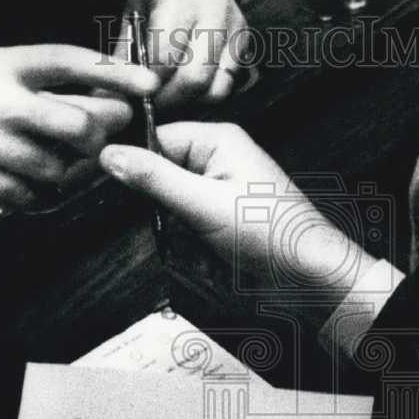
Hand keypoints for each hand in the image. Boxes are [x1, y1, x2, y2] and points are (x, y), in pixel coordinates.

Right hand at [0, 45, 156, 206]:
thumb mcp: (5, 73)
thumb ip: (57, 84)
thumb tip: (120, 101)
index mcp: (8, 67)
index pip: (69, 62)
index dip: (113, 73)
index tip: (148, 84)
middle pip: (78, 124)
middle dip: (96, 139)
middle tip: (91, 142)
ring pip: (59, 167)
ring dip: (61, 171)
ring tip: (39, 160)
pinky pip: (30, 194)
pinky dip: (33, 193)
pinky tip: (18, 179)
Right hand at [98, 123, 378, 304]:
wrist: (309, 278)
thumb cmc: (272, 234)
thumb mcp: (203, 204)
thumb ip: (153, 179)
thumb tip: (108, 155)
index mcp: (217, 140)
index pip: (154, 140)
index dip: (138, 168)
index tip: (133, 195)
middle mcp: (218, 161)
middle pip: (159, 181)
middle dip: (167, 215)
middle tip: (191, 230)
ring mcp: (221, 194)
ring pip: (171, 215)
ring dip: (184, 240)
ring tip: (212, 250)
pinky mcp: (223, 223)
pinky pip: (189, 236)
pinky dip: (198, 254)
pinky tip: (219, 262)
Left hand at [118, 0, 246, 106]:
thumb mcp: (134, 13)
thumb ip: (125, 54)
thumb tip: (111, 95)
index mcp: (179, 0)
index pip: (165, 57)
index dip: (151, 83)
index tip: (140, 93)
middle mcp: (213, 12)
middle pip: (194, 78)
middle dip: (172, 99)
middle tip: (156, 104)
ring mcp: (233, 29)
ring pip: (216, 87)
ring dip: (191, 101)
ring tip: (173, 98)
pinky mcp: (244, 42)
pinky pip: (227, 84)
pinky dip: (207, 93)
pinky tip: (191, 89)